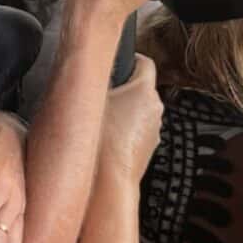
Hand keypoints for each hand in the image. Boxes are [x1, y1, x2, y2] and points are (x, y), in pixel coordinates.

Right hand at [99, 54, 162, 180]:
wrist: (109, 184)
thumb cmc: (101, 144)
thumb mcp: (89, 100)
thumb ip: (92, 81)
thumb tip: (87, 69)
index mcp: (145, 90)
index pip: (144, 62)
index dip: (128, 58)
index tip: (113, 63)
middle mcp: (156, 108)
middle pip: (140, 87)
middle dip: (122, 87)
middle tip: (98, 93)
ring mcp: (154, 130)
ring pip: (138, 110)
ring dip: (123, 111)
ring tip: (99, 120)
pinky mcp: (148, 148)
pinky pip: (136, 131)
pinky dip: (125, 131)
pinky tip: (105, 140)